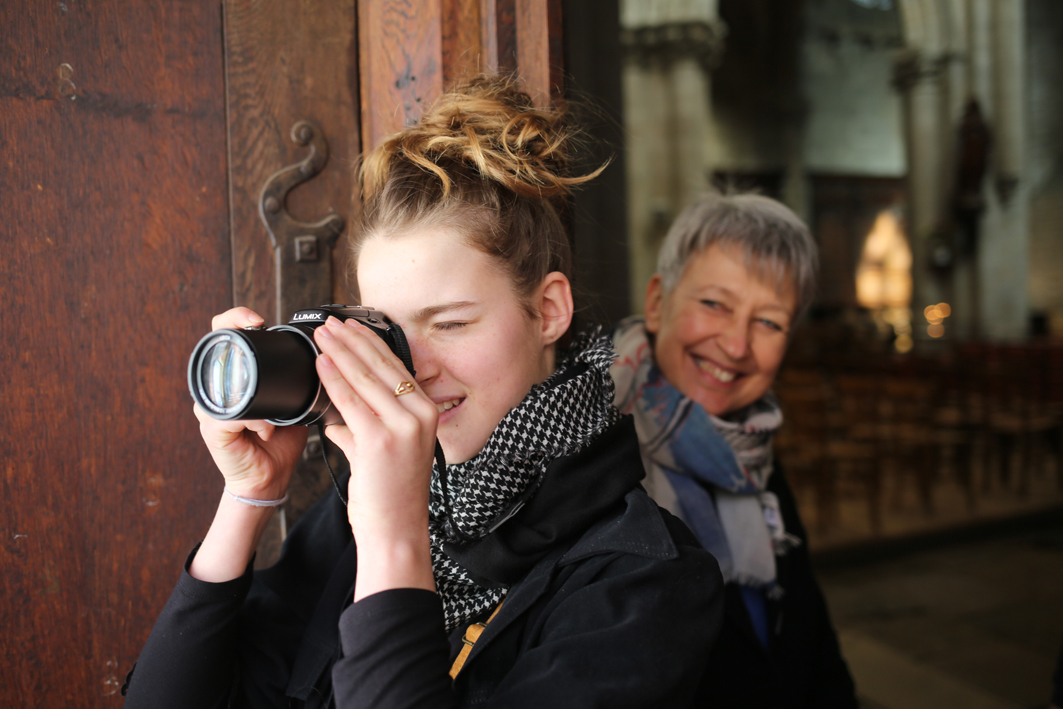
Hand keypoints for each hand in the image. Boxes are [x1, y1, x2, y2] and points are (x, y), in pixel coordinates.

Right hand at [194, 307, 307, 499]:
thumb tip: (323, 352)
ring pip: (221, 381)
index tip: (259, 319)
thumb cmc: (281, 440)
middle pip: (214, 348)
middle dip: (234, 336)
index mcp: (235, 377)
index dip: (235, 318)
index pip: (223, 333)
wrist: (271, 477)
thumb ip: (298, 378)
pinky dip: (253, 421)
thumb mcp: (294, 400)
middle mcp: (216, 388)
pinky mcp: (212, 430)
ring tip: (274, 408)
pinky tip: (268, 429)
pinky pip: (227, 416)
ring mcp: (210, 408)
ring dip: (252, 388)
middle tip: (257, 334)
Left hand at [312, 316, 438, 597]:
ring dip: (339, 352)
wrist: (396, 532)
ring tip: (321, 335)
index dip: (370, 343)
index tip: (349, 327)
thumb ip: (362, 429)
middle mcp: (421, 415)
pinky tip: (320, 364)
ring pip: (365, 378)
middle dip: (352, 340)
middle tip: (329, 323)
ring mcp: (404, 427)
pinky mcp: (381, 440)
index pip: (396, 366)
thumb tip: (336, 415)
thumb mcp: (383, 453)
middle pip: (381, 365)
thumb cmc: (390, 496)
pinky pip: (351, 401)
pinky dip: (333, 379)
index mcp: (426, 413)